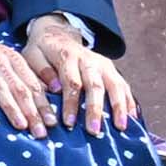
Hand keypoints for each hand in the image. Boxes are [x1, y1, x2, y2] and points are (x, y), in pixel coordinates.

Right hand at [0, 21, 46, 130]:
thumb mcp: (4, 62)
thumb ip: (22, 76)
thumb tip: (46, 95)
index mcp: (14, 59)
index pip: (32, 85)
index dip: (43, 105)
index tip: (52, 124)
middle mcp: (0, 59)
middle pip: (19, 88)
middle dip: (31, 112)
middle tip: (40, 132)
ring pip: (0, 86)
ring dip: (11, 107)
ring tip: (21, 125)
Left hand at [17, 11, 131, 130]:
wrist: (57, 34)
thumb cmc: (42, 50)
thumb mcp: (32, 55)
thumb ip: (42, 70)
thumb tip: (55, 89)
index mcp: (67, 56)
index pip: (72, 83)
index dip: (71, 104)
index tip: (69, 123)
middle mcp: (89, 60)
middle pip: (95, 86)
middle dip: (95, 110)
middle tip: (94, 131)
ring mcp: (103, 64)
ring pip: (115, 85)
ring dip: (119, 107)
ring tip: (121, 127)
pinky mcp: (111, 69)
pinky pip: (123, 86)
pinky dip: (129, 101)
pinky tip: (132, 117)